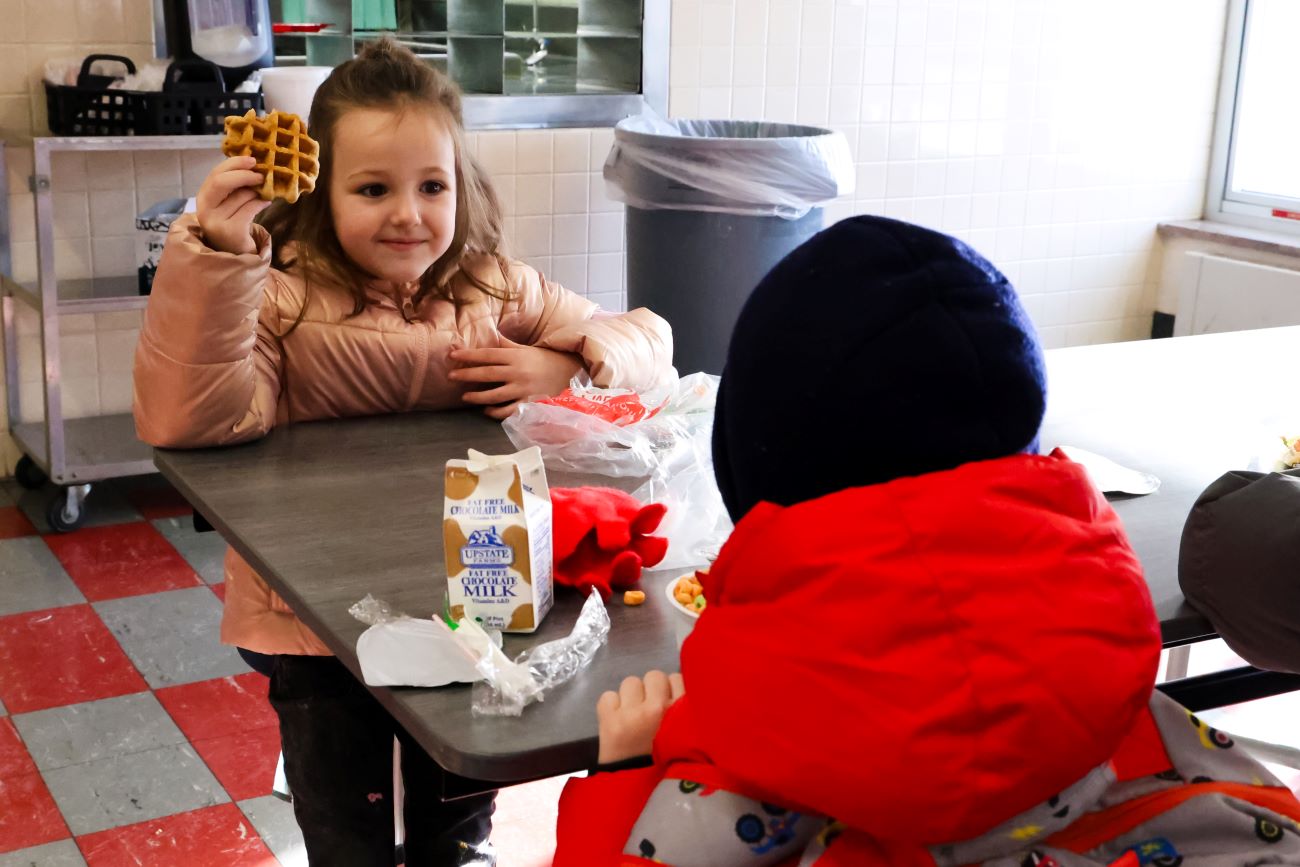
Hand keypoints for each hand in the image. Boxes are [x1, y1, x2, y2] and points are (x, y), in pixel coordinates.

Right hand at [195, 156, 270, 254]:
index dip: (233, 164)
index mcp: (203, 198)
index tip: (252, 160)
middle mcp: (204, 210)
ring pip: (241, 196)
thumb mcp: (228, 204)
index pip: (215, 174)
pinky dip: (261, 202)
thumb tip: (253, 165)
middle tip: (261, 175)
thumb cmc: (234, 225)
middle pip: (221, 182)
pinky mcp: (231, 231)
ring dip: (257, 192)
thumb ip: (234, 188)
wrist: (236, 255)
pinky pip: (250, 208)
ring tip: (265, 192)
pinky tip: (267, 202)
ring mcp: (216, 222)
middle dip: (244, 175)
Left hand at [448, 336, 582, 419]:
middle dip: (467, 375)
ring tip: (464, 397)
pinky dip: (496, 412)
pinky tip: (486, 410)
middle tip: (450, 377)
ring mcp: (523, 389)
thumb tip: (490, 333)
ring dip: (477, 397)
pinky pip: (509, 410)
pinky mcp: (529, 403)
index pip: (487, 354)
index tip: (452, 355)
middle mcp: (518, 372)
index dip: (469, 355)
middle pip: (487, 374)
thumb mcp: (525, 349)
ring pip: (495, 395)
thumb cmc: (544, 360)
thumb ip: (506, 344)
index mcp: (515, 356)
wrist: (570, 372)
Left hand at [596, 670, 683, 764]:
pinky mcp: (609, 718)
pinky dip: (611, 706)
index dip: (670, 689)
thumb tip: (674, 685)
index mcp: (680, 713)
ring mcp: (631, 713)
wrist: (635, 785)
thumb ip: (683, 709)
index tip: (666, 703)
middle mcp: (657, 709)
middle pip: (654, 676)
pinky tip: (616, 720)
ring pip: (631, 682)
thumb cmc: (664, 761)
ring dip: (630, 696)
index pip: (676, 678)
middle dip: (650, 688)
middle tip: (648, 707)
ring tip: (631, 714)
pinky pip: (608, 695)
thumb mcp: (685, 733)